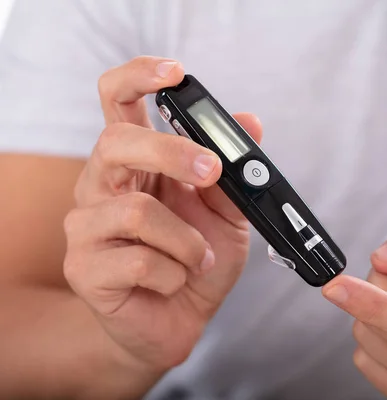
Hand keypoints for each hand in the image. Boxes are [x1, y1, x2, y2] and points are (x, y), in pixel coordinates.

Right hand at [63, 56, 261, 371]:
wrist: (180, 320)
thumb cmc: (198, 261)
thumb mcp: (228, 215)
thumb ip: (233, 173)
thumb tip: (251, 123)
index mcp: (136, 163)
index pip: (118, 102)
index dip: (140, 77)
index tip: (176, 73)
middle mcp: (102, 186)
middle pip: (116, 143)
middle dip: (172, 153)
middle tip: (211, 172)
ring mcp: (86, 226)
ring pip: (136, 211)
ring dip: (187, 240)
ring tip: (199, 258)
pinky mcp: (83, 269)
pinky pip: (138, 261)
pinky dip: (175, 272)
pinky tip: (176, 279)